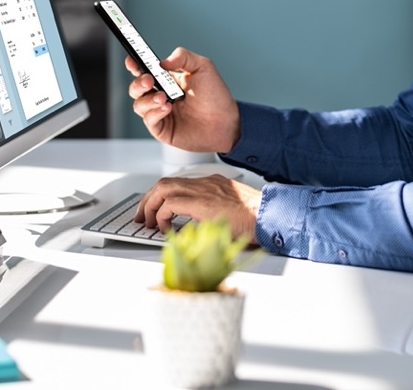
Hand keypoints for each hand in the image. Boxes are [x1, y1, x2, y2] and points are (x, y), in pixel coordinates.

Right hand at [127, 47, 239, 153]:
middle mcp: (161, 96)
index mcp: (168, 81)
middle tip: (148, 80)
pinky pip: (149, 120)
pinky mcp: (162, 129)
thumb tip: (163, 61)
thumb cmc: (216, 97)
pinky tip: (167, 108)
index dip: (135, 66)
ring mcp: (160, 113)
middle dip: (138, 82)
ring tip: (164, 98)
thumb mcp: (203, 67)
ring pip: (139, 105)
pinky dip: (155, 113)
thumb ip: (183, 57)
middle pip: (136, 88)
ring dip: (148, 99)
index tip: (131, 60)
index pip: (145, 71)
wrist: (226, 123)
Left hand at [135, 174, 261, 240]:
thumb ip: (211, 214)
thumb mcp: (229, 213)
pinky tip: (165, 229)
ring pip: (163, 189)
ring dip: (151, 206)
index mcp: (212, 183)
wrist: (270, 216)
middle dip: (148, 200)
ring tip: (148, 223)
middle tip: (142, 217)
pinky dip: (162, 216)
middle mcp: (206, 182)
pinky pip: (170, 204)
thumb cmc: (256, 220)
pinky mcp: (202, 201)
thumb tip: (194, 228)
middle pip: (165, 183)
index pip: (178, 183)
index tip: (154, 211)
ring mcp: (204, 189)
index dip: (161, 197)